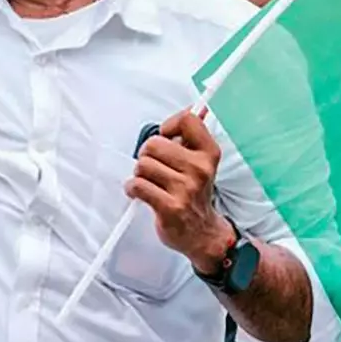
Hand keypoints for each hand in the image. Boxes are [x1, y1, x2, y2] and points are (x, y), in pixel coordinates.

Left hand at [125, 108, 234, 273]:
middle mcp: (199, 169)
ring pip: (142, 165)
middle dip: (147, 155)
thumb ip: (191, 137)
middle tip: (154, 167)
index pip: (188, 120)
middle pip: (153, 144)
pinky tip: (140, 193)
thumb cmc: (195, 194)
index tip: (167, 137)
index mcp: (208, 154)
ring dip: (140, 174)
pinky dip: (132, 189)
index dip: (169, 126)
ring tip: (151, 183)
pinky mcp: (170, 207)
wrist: (203, 233)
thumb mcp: (201, 162)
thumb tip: (192, 108)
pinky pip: (137, 185)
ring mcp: (185, 189)